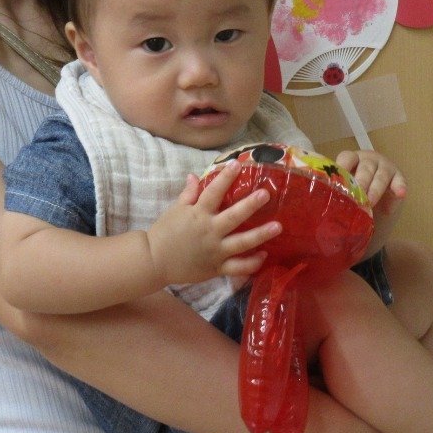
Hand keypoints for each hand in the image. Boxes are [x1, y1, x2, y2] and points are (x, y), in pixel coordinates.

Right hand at [146, 160, 280, 286]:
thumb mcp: (175, 210)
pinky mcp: (216, 268)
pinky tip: (264, 255)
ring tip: (277, 226)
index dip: (226, 177)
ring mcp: (215, 251)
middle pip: (233, 217)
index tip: (237, 164)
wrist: (154, 261)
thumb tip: (194, 176)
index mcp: (198, 214)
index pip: (213, 192)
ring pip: (241, 243)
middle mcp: (209, 231)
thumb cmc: (165, 232)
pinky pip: (237, 267)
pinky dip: (251, 263)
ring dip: (260, 235)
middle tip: (266, 194)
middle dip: (250, 205)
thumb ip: (188, 194)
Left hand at [334, 149, 405, 215]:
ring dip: (375, 190)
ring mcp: (385, 167)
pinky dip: (399, 187)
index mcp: (353, 159)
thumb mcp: (347, 187)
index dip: (342, 167)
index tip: (337, 180)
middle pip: (365, 168)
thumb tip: (323, 204)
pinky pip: (400, 181)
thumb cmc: (355, 190)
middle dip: (360, 182)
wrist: (378, 194)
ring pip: (381, 175)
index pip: (347, 158)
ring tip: (370, 203)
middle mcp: (369, 160)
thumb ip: (338, 190)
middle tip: (356, 197)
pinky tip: (400, 194)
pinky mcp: (399, 177)